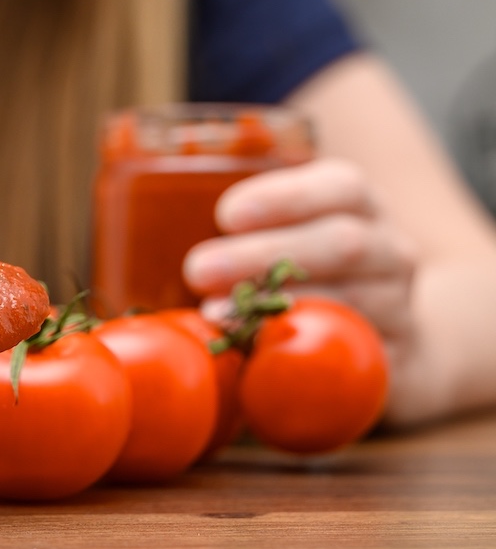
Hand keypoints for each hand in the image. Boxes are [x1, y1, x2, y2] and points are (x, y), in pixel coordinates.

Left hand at [184, 157, 418, 364]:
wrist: (395, 342)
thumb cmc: (315, 274)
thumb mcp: (292, 234)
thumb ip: (243, 226)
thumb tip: (148, 223)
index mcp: (361, 207)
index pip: (341, 186)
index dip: (284, 197)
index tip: (226, 214)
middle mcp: (390, 251)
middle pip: (343, 244)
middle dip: (265, 254)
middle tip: (198, 268)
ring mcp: (400, 308)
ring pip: (351, 303)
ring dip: (276, 308)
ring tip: (214, 314)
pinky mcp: (396, 362)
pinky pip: (354, 358)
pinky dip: (300, 353)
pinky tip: (253, 354)